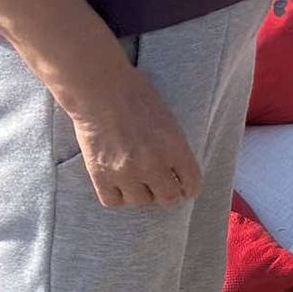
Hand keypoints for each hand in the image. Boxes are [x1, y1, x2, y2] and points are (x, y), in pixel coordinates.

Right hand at [65, 68, 202, 208]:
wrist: (100, 89)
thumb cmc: (135, 94)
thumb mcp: (167, 118)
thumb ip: (174, 145)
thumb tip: (176, 169)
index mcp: (174, 146)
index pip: (191, 182)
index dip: (190, 188)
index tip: (186, 189)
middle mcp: (153, 164)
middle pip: (168, 198)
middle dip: (168, 194)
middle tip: (163, 189)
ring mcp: (126, 172)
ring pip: (141, 202)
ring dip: (142, 194)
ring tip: (139, 183)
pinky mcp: (101, 175)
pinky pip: (113, 201)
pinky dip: (117, 196)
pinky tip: (119, 185)